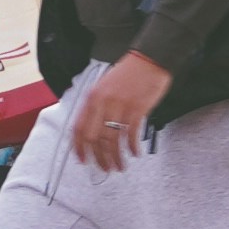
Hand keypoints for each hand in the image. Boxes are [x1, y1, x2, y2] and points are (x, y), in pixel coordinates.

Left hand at [64, 49, 172, 173]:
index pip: (78, 128)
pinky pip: (131, 134)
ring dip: (115, 157)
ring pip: (112, 140)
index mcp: (92, 97)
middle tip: (104, 168)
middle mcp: (103, 103)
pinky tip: (134, 153)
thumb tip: (91, 131)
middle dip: (98, 158)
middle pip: (94, 138)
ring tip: (119, 166)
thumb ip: (96, 107)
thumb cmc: (128, 74)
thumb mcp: (104, 87)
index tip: (82, 160)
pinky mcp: (137, 109)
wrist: (150, 59)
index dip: (79, 148)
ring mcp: (120, 106)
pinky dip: (131, 147)